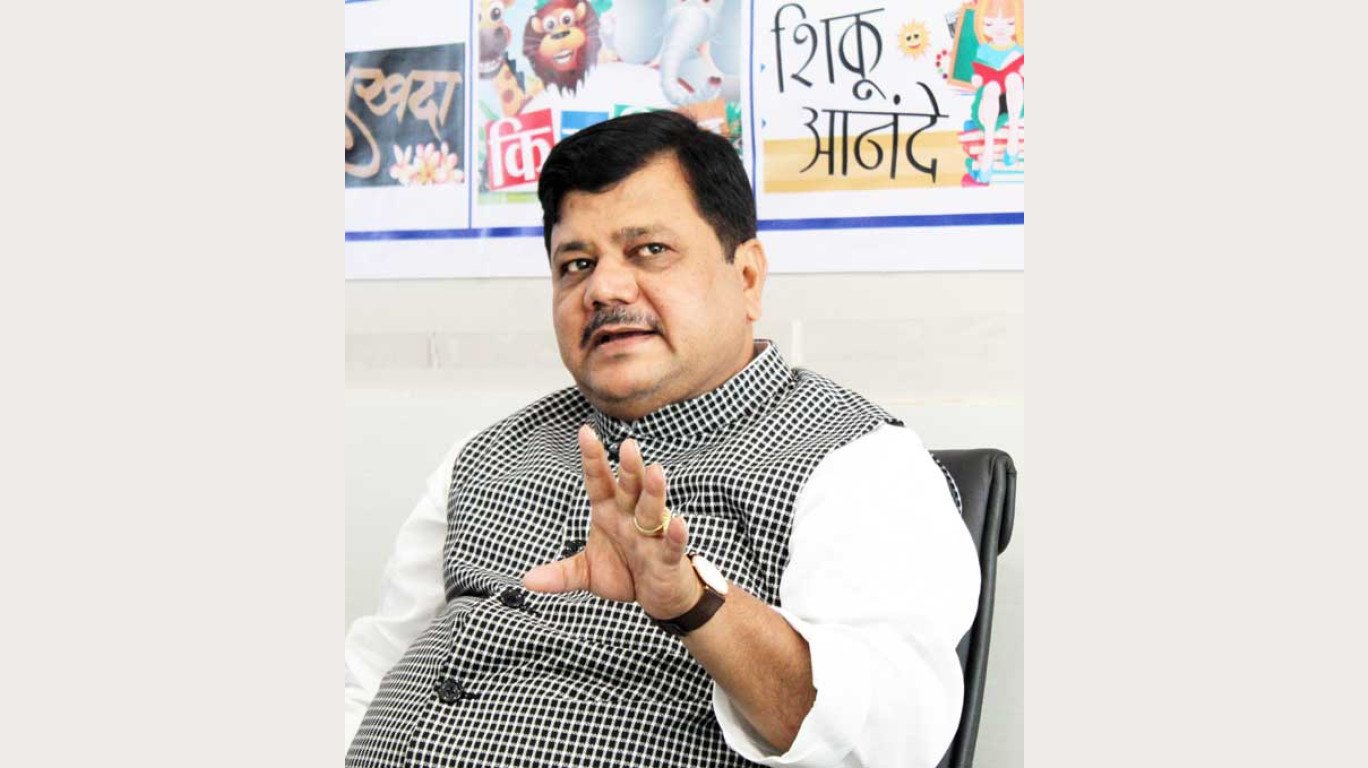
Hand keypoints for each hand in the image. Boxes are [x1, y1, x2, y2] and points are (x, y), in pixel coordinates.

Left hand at [523, 425, 702, 619]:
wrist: (656, 596)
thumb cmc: (625, 573)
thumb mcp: (587, 573)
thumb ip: (561, 573)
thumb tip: (527, 580)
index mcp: (610, 513)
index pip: (599, 481)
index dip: (593, 459)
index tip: (585, 431)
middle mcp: (631, 518)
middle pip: (630, 488)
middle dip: (629, 468)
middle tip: (628, 444)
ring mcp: (652, 536)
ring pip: (652, 510)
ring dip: (653, 492)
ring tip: (655, 471)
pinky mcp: (667, 559)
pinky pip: (671, 545)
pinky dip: (675, 534)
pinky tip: (677, 521)